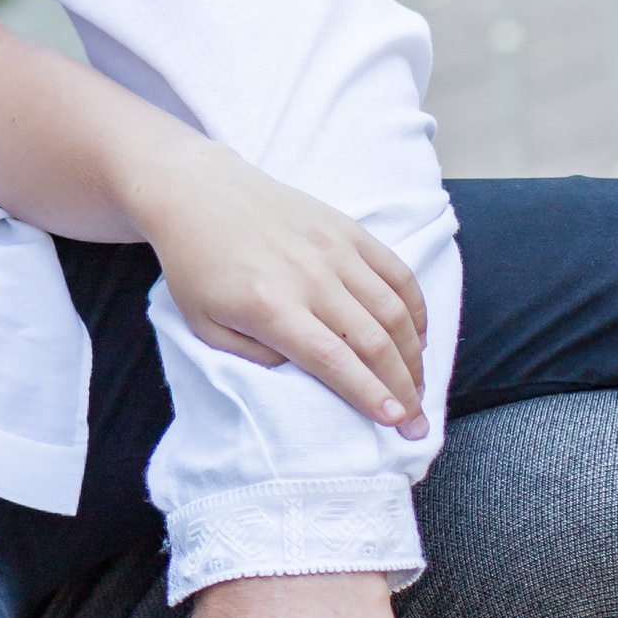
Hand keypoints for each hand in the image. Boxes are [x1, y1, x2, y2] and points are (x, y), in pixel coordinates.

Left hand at [136, 143, 428, 436]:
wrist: (198, 194)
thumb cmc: (197, 266)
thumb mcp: (204, 326)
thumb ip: (254, 358)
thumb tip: (309, 369)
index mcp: (271, 306)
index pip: (334, 361)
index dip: (371, 395)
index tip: (397, 422)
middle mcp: (310, 277)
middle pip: (375, 341)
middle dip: (404, 389)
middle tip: (418, 423)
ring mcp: (334, 249)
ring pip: (394, 309)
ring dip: (415, 355)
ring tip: (419, 386)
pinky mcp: (347, 229)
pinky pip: (397, 272)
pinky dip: (416, 308)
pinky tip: (419, 336)